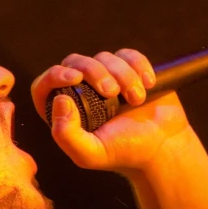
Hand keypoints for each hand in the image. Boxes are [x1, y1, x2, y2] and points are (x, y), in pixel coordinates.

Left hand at [30, 49, 192, 173]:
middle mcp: (81, 93)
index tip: (76, 78)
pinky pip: (127, 55)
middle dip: (94, 72)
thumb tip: (60, 100)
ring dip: (123, 75)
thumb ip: (66, 134)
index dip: (55, 76)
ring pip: (104, 57)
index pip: (45, 85)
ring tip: (137, 99)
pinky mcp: (129, 71)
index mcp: (64, 113)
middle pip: (75, 62)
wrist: (162, 148)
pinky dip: (139, 65)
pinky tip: (148, 85)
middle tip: (113, 93)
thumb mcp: (90, 153)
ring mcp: (105, 79)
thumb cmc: (124, 153)